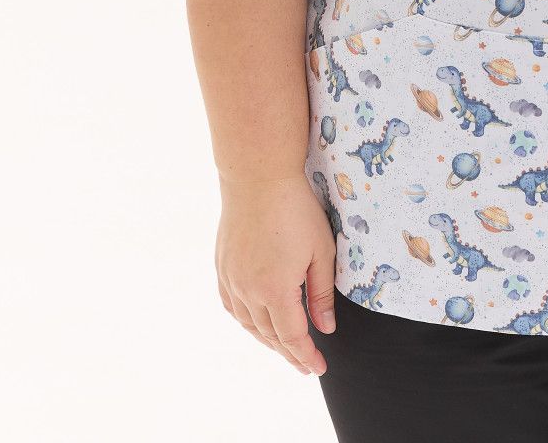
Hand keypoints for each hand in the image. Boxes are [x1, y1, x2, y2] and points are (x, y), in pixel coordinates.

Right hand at [215, 173, 336, 376]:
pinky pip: (232, 306)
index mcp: (275, 290)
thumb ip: (321, 293)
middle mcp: (247, 291)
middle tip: (306, 363)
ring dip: (267, 339)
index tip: (318, 368)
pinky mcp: (222, 267)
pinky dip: (246, 320)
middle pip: (269, 335)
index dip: (305, 356)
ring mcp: (231, 279)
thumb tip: (325, 328)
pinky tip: (257, 321)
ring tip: (285, 346)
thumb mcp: (320, 251)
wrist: (257, 178)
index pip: (292, 337)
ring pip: (248, 324)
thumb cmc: (296, 210)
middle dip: (289, 352)